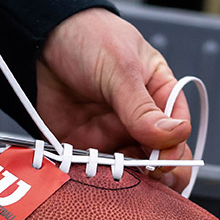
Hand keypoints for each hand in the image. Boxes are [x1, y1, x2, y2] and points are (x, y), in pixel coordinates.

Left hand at [37, 8, 191, 192]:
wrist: (42, 39)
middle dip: (157, 176)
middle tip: (147, 179)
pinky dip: (94, 179)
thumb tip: (174, 135)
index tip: (162, 162)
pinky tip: (93, 177)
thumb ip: (142, 107)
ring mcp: (109, 137)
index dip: (173, 152)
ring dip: (125, 181)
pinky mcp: (81, 147)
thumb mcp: (122, 67)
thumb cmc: (91, 38)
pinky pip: (92, 171)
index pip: (177, 134)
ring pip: (127, 172)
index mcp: (158, 97)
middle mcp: (137, 122)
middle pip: (158, 160)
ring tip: (117, 177)